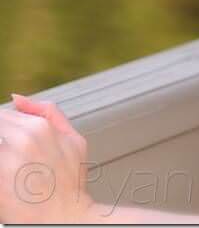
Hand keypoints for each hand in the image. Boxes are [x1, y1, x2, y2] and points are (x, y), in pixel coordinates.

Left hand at [0, 93, 95, 223]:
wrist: (65, 219)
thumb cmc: (70, 184)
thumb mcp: (74, 140)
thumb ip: (49, 112)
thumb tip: (17, 98)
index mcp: (40, 126)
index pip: (3, 115)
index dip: (5, 129)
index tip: (10, 144)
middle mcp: (21, 139)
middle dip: (3, 142)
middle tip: (13, 160)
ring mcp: (6, 162)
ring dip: (2, 155)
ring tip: (14, 171)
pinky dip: (0, 173)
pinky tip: (9, 182)